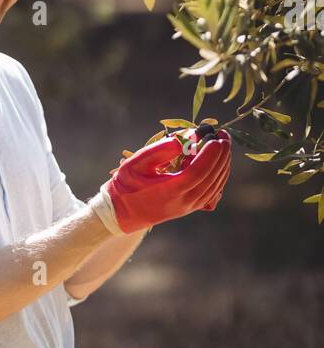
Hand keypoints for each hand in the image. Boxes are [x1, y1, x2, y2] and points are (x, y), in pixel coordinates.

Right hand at [95, 127, 231, 233]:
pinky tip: (220, 162)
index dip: (209, 155)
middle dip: (221, 155)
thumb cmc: (127, 185)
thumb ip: (156, 151)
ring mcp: (189, 207)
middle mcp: (183, 201)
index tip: (216, 138)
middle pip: (211, 177)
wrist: (123, 213)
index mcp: (169, 191)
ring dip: (223, 163)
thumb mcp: (134, 164)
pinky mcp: (191, 208)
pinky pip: (213, 191)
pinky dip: (219, 175)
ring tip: (224, 144)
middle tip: (224, 134)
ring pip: (215, 185)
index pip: (197, 172)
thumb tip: (180, 142)